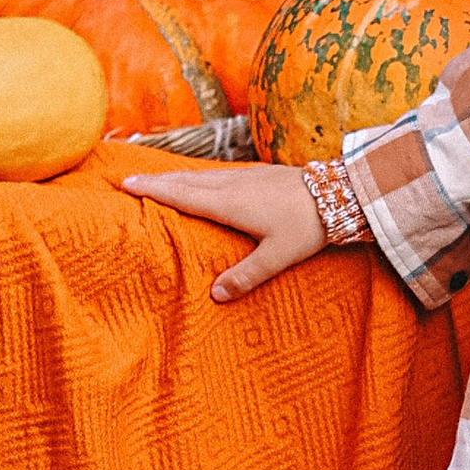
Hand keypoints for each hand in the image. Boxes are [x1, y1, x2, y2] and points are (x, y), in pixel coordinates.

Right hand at [123, 160, 325, 301]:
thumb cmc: (309, 226)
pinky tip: (202, 179)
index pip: (183, 196)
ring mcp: (247, 175)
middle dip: (157, 180)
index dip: (155, 191)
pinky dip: (199, 175)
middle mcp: (233, 185)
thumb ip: (246, 275)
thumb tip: (215, 296)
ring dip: (176, 175)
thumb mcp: (278, 256)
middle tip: (129, 178)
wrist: (341, 193)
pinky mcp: (260, 173)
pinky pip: (218, 173)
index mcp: (230, 203)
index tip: (128, 184)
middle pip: (187, 181)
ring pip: (202, 174)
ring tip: (157, 177)